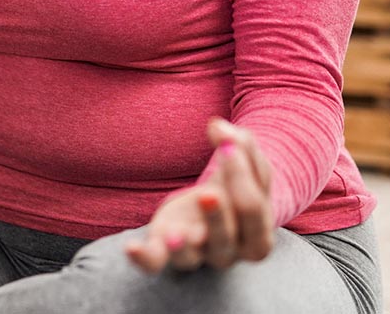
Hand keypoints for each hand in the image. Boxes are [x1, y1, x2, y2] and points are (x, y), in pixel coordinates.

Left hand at [124, 117, 274, 273]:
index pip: (252, 210)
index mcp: (257, 235)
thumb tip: (217, 126)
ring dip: (182, 246)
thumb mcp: (247, 162)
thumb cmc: (236, 181)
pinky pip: (156, 263)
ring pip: (191, 257)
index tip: (227, 147)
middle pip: (225, 237)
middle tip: (207, 193)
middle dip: (216, 214)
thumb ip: (240, 142)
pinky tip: (131, 249)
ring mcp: (196, 253)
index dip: (241, 177)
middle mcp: (229, 252)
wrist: (217, 201)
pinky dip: (144, 258)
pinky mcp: (166, 247)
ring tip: (175, 235)